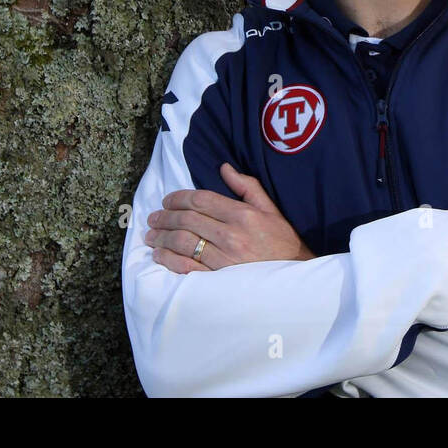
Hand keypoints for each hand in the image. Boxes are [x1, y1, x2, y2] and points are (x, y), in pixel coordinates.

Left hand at [144, 162, 316, 272]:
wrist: (295, 274)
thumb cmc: (282, 240)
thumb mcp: (269, 209)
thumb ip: (246, 186)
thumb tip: (224, 167)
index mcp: (242, 214)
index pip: (201, 200)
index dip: (178, 198)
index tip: (167, 200)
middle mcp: (231, 235)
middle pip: (187, 220)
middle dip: (165, 217)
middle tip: (153, 217)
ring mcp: (224, 258)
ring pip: (183, 242)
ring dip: (162, 237)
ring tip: (151, 236)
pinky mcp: (219, 279)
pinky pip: (187, 268)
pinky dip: (169, 260)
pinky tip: (159, 256)